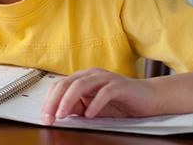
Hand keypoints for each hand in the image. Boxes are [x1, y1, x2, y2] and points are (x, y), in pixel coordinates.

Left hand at [41, 68, 160, 124]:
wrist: (149, 98)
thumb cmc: (121, 103)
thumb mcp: (93, 107)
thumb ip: (77, 107)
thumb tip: (59, 112)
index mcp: (83, 78)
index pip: (60, 85)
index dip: (49, 99)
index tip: (44, 116)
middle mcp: (92, 75)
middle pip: (67, 83)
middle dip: (54, 100)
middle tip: (49, 117)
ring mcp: (106, 78)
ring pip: (81, 84)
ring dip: (69, 100)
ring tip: (62, 114)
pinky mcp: (120, 86)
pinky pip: (104, 92)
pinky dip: (95, 103)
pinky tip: (89, 114)